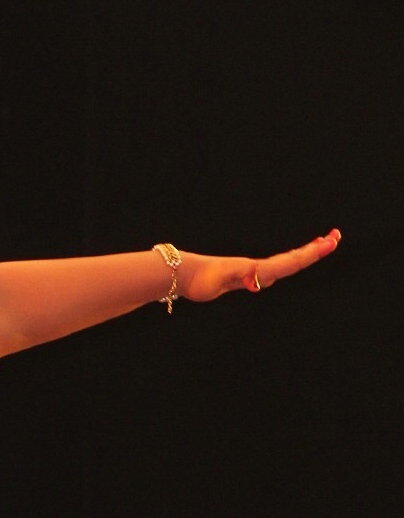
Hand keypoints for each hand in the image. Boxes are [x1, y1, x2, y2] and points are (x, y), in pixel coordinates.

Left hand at [177, 229, 340, 300]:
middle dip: (314, 250)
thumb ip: (241, 275)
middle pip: (292, 259)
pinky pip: (268, 272)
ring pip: (283, 264)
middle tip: (335, 237)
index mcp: (257, 267)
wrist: (182, 274)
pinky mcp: (241, 278)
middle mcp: (257, 268)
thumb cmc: (202, 277)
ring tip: (318, 246)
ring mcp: (250, 272)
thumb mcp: (224, 276)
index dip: (311, 253)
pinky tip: (280, 270)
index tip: (331, 241)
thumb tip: (258, 279)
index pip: (291, 260)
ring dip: (302, 256)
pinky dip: (282, 267)